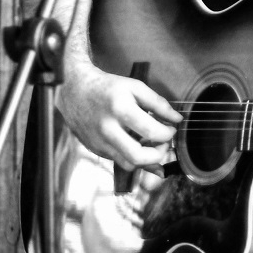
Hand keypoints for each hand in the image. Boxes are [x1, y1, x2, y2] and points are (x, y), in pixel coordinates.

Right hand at [56, 62, 182, 171]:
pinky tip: (139, 146)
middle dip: (159, 154)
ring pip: (129, 164)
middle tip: (164, 143)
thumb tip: (177, 119)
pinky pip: (119, 161)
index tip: (171, 129)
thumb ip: (158, 103)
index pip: (151, 131)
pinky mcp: (96, 150)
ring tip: (153, 145)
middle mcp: (108, 129)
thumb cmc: (107, 88)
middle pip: (139, 156)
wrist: (75, 91)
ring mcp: (100, 142)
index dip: (168, 133)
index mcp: (120, 109)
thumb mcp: (135, 87)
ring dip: (147, 160)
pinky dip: (133, 158)